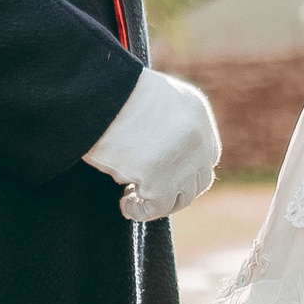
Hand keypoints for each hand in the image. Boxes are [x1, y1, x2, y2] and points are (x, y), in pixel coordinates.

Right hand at [82, 68, 219, 220]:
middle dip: (176, 190)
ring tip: (132, 196)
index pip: (207, 153)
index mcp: (196, 110)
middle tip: (148, 190)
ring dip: (159, 203)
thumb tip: (158, 151)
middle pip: (199, 180)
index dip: (187, 170)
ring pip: (181, 198)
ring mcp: (183, 160)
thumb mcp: (150, 96)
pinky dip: (140, 211)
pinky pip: (156, 208)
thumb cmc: (112, 92)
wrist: (96, 93)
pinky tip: (125, 205)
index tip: (166, 175)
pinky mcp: (160, 180)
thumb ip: (164, 119)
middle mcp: (198, 137)